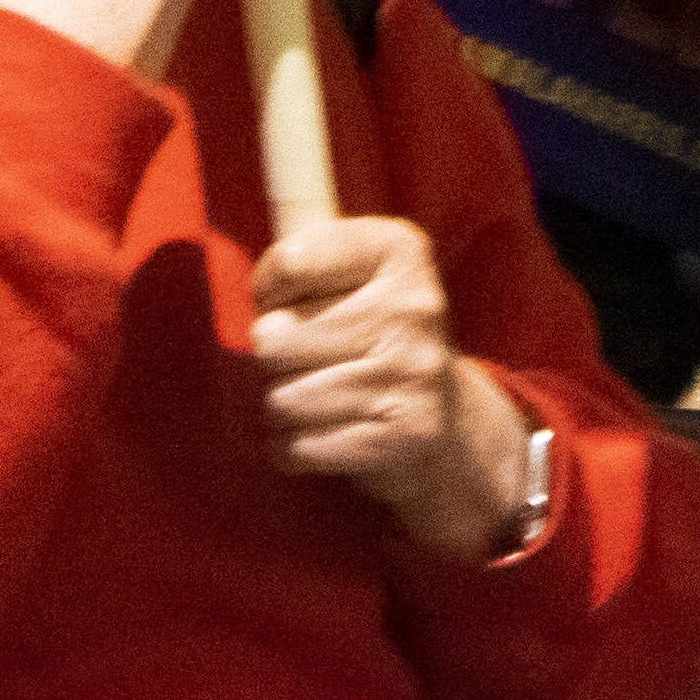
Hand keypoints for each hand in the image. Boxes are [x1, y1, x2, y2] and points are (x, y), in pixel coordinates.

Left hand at [251, 217, 533, 559]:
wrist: (445, 415)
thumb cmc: (373, 335)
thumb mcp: (352, 274)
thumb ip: (299, 260)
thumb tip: (254, 296)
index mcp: (398, 251)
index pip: (290, 261)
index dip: (269, 290)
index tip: (287, 302)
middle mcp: (413, 306)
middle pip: (273, 337)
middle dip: (273, 356)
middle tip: (304, 358)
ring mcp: (412, 373)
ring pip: (282, 398)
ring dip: (283, 405)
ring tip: (316, 396)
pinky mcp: (401, 435)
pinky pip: (298, 447)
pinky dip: (293, 448)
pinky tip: (323, 432)